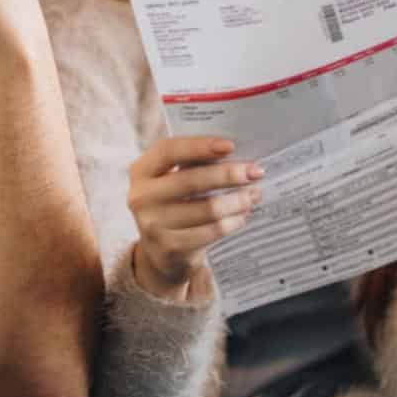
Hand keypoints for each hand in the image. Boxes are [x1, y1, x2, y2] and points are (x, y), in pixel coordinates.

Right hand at [128, 136, 263, 296]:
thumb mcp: (171, 179)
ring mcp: (153, 225)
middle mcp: (141, 197)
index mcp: (141, 171)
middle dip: (228, 174)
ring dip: (237, 200)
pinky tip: (243, 215)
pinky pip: (211, 231)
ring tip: (254, 194)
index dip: (199, 146)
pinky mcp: (170, 248)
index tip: (230, 145)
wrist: (160, 250)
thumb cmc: (174, 202)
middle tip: (255, 172)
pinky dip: (232, 221)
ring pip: (207, 208)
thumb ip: (193, 163)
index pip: (168, 151)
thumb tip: (233, 152)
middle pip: (191, 180)